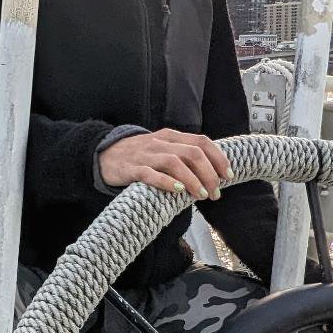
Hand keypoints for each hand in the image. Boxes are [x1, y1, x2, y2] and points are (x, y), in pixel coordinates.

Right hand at [98, 129, 230, 198]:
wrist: (104, 155)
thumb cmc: (139, 156)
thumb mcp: (163, 149)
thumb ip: (183, 156)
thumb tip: (211, 173)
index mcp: (171, 137)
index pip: (201, 142)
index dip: (218, 158)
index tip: (228, 176)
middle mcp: (160, 143)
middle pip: (192, 153)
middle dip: (209, 174)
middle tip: (215, 192)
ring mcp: (146, 155)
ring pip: (174, 162)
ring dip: (193, 180)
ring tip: (202, 195)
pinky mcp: (132, 169)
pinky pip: (150, 174)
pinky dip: (166, 182)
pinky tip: (178, 190)